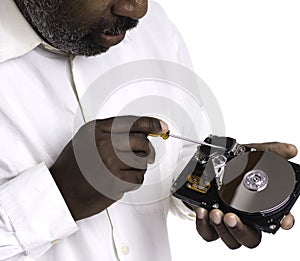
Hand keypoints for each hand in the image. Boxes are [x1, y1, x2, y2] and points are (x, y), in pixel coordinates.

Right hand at [50, 116, 167, 219]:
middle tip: (145, 154)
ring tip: (124, 170)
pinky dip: (134, 180)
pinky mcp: (114, 182)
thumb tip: (142, 130)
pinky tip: (121, 180)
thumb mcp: (87, 139)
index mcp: (96, 130)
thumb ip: (111, 132)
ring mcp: (109, 163)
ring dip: (138, 166)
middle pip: (141, 140)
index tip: (162, 126)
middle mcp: (103, 144)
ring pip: (142, 160)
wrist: (61, 192)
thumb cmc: (73, 167)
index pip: (132, 122)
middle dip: (146, 149)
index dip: (151, 123)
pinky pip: (138, 178)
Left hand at [195, 142, 296, 248]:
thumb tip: (290, 150)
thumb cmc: (230, 167)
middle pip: (250, 238)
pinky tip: (203, 211)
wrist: (205, 168)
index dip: (283, 221)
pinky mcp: (208, 223)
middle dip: (241, 230)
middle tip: (232, 217)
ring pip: (230, 239)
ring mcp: (225, 221)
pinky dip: (204, 225)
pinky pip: (208, 233)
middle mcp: (243, 219)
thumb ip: (270, 152)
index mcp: (257, 208)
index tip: (283, 221)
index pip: (276, 221)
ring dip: (223, 229)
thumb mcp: (249, 155)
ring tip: (216, 213)